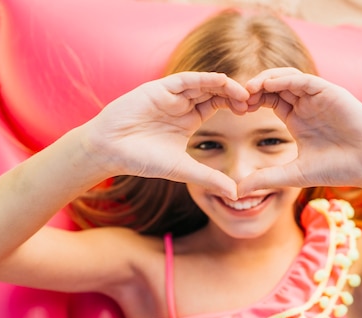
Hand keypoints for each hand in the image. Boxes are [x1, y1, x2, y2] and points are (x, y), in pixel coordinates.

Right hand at [83, 72, 249, 198]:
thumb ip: (208, 178)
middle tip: (254, 99)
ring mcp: (170, 95)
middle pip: (214, 91)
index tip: (253, 111)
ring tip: (243, 92)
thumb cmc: (141, 159)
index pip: (217, 104)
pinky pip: (185, 80)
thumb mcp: (182, 169)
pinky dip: (203, 80)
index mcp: (189, 119)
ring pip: (203, 83)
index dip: (235, 105)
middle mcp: (181, 104)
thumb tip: (235, 194)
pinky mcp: (158, 89)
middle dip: (234, 93)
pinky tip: (221, 81)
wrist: (108, 151)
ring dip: (223, 85)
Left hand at [239, 68, 361, 195]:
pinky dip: (286, 80)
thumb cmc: (337, 169)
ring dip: (267, 80)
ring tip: (249, 88)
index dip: (251, 100)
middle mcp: (306, 103)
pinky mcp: (331, 92)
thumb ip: (266, 178)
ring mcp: (318, 96)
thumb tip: (237, 191)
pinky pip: (304, 80)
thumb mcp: (293, 174)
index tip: (235, 108)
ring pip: (287, 78)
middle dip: (254, 87)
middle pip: (274, 85)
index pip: (268, 99)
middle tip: (237, 95)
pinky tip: (270, 85)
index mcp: (296, 118)